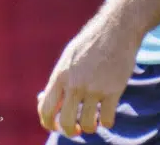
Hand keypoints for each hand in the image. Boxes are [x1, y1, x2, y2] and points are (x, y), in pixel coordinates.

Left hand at [36, 6, 143, 137]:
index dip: (49, 124)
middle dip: (69, 131)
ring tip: (93, 123)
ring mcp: (94, 87)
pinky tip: (107, 115)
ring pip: (86, 124)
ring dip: (89, 128)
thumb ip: (57, 80)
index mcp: (60, 75)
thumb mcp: (68, 57)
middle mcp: (75, 83)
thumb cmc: (91, 43)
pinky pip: (106, 119)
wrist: (117, 28)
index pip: (45, 110)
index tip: (57, 125)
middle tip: (76, 130)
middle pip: (64, 122)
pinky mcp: (113, 89)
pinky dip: (106, 122)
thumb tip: (42, 100)